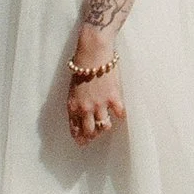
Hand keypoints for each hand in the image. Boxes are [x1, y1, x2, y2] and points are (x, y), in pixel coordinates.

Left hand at [65, 20, 124, 143]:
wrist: (93, 51)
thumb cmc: (82, 65)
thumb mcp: (73, 87)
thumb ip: (77, 102)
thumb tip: (82, 113)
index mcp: (73, 105)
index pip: (75, 129)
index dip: (79, 137)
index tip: (82, 141)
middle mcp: (86, 108)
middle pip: (90, 132)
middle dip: (93, 135)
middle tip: (96, 134)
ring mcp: (100, 104)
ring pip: (105, 126)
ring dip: (106, 126)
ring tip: (108, 120)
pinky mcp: (114, 98)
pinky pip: (119, 114)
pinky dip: (120, 114)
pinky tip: (120, 110)